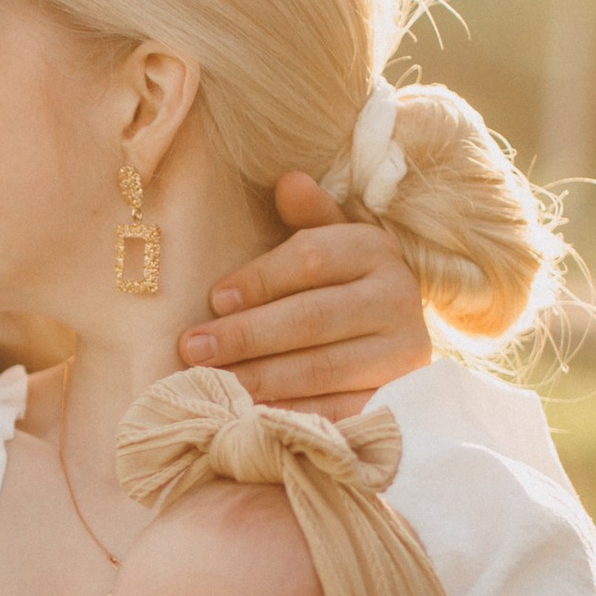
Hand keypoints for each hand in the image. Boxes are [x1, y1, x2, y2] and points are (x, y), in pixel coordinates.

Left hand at [178, 175, 429, 405]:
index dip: (259, 279)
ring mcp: (401, 352)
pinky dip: (290, 414)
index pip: (311, 259)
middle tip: (193, 349)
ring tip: (212, 384)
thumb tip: (288, 181)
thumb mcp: (335, 243)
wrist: (402, 342)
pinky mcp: (397, 397)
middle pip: (311, 317)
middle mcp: (397, 297)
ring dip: (260, 378)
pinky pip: (337, 410)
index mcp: (375, 249)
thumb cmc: (348, 285)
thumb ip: (310, 217)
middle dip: (245, 335)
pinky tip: (250, 414)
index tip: (214, 299)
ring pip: (321, 368)